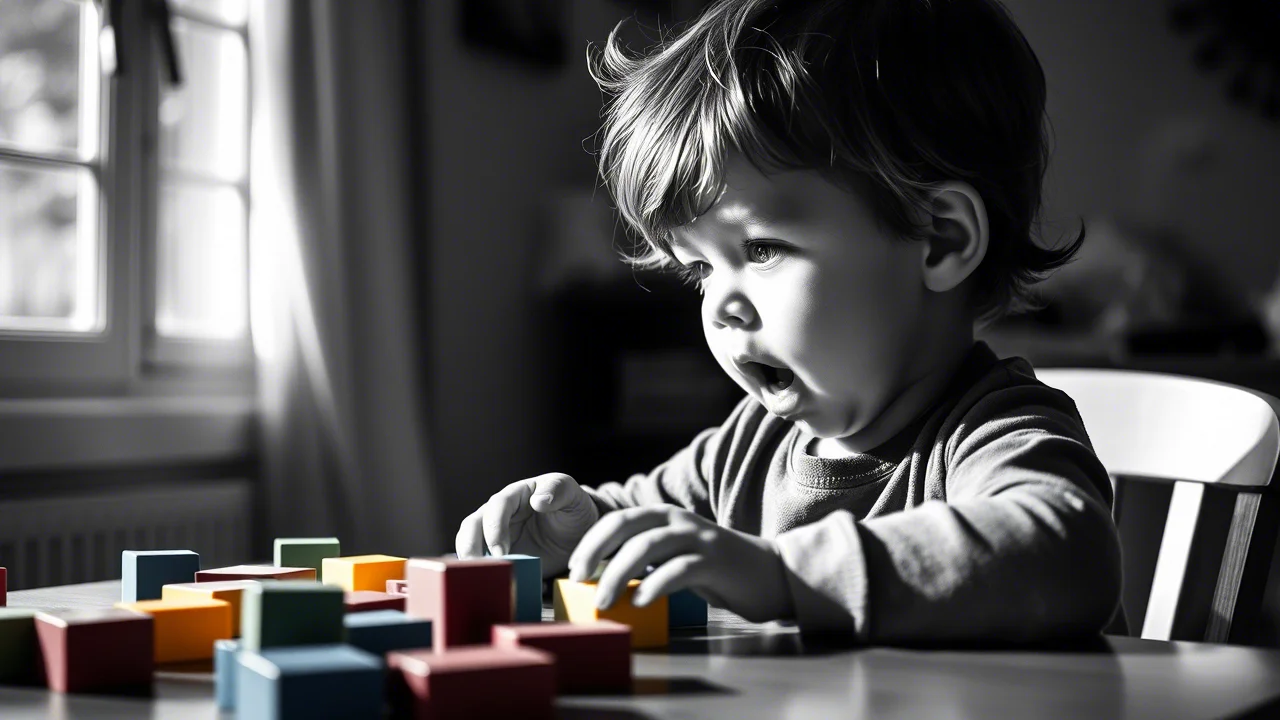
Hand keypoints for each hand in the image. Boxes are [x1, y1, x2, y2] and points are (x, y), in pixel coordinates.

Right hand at [455, 473, 599, 576]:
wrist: (577, 534)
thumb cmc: (572, 509)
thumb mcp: (571, 494)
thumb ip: (557, 490)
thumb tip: (538, 500)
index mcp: (516, 494)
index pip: (497, 505)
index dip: (495, 527)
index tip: (501, 550)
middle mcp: (499, 513)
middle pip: (473, 525)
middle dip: (471, 545)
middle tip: (479, 566)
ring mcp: (495, 535)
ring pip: (469, 543)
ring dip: (469, 560)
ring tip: (476, 577)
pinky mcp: (498, 556)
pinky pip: (482, 563)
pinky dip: (479, 573)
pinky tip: (485, 585)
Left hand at [566, 506, 793, 623]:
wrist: (771, 573)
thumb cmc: (716, 570)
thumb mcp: (675, 558)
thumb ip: (646, 561)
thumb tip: (603, 581)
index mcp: (664, 517)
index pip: (618, 520)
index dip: (591, 542)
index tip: (574, 569)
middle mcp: (678, 521)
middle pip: (627, 526)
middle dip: (597, 551)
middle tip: (579, 579)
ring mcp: (697, 539)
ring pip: (648, 546)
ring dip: (619, 573)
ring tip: (603, 600)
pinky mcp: (714, 561)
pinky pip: (679, 569)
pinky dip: (656, 584)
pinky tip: (641, 600)